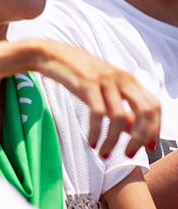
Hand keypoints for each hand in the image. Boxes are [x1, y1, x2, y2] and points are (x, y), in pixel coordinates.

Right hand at [33, 40, 159, 157]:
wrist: (52, 55)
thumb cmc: (79, 74)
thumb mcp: (104, 91)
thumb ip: (121, 110)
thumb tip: (134, 132)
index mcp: (130, 80)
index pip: (154, 107)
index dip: (155, 129)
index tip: (148, 147)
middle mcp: (122, 79)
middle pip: (145, 111)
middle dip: (140, 137)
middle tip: (129, 154)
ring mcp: (105, 80)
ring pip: (118, 116)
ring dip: (113, 140)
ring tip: (104, 153)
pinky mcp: (87, 84)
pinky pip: (97, 114)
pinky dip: (96, 132)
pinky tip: (91, 142)